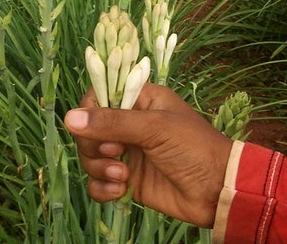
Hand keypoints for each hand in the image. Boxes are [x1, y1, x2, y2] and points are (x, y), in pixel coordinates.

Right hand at [64, 84, 232, 227]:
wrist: (216, 190)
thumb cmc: (194, 148)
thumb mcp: (156, 128)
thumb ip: (113, 122)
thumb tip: (69, 117)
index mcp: (143, 100)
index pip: (100, 95)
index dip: (90, 111)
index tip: (94, 126)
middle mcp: (132, 124)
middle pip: (89, 130)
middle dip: (94, 146)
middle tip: (116, 154)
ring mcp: (129, 153)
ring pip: (91, 157)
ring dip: (99, 169)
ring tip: (123, 176)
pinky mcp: (127, 180)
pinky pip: (98, 182)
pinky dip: (103, 189)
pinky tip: (120, 191)